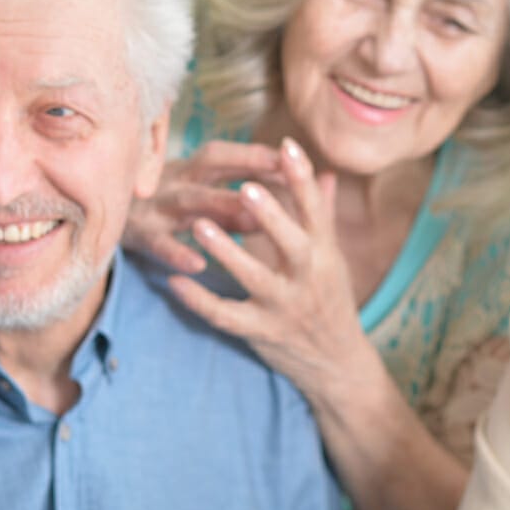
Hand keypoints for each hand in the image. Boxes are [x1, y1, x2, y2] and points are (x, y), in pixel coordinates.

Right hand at [124, 139, 282, 272]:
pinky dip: (177, 253)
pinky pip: (159, 244)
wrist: (91, 220)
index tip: (294, 157)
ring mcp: (155, 206)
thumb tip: (288, 191)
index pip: (227, 154)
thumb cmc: (160, 207)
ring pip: (189, 203)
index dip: (258, 153)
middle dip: (247, 169)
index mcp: (188, 169)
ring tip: (252, 220)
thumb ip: (235, 192)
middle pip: (211, 167)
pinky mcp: (138, 235)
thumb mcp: (194, 192)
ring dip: (219, 207)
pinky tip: (197, 265)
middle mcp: (173, 180)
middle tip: (286, 177)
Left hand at [169, 137, 377, 407]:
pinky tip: (174, 282)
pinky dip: (199, 300)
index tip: (287, 146)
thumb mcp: (333, 259)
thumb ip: (322, 216)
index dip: (302, 178)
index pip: (316, 210)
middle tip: (245, 187)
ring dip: (227, 252)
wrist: (335, 363)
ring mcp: (284, 308)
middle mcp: (308, 279)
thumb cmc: (331, 300)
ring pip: (255, 279)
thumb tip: (326, 173)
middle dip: (270, 217)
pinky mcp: (262, 333)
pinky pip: (226, 317)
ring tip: (200, 226)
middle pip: (293, 244)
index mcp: (325, 254)